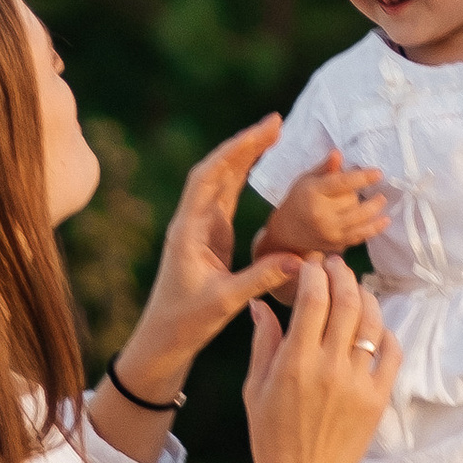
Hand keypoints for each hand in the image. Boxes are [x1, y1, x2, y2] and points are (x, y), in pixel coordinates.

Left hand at [105, 115, 303, 409]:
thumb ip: (259, 279)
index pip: (210, 178)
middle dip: (245, 144)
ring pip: (222, 181)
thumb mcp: (224, 302)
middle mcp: (192, 222)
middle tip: (276, 121)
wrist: (163, 340)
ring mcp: (201, 229)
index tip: (264, 131)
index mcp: (189, 230)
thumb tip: (300, 260)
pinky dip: (243, 178)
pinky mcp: (211, 239)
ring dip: (245, 157)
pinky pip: (227, 198)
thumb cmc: (185, 323)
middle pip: (217, 170)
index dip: (236, 150)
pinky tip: (260, 164)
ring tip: (273, 133)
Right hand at [244, 252, 399, 462]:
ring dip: (365, 297)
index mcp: (295, 363)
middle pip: (347, 302)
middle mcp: (330, 368)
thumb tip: (260, 303)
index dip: (315, 273)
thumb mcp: (255, 387)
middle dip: (342, 275)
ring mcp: (358, 383)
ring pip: (371, 322)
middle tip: (335, 266)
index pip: (313, 299)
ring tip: (356, 290)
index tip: (311, 264)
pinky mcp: (377, 398)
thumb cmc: (271, 436)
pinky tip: (374, 326)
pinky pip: (392, 353)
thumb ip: (263, 341)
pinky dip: (386, 332)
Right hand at [256, 148, 390, 257]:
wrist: (287, 231)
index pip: (341, 183)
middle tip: (357, 191)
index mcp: (313, 193)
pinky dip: (374, 228)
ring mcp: (330, 231)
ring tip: (382, 200)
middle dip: (358, 194)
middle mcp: (321, 213)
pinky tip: (385, 220)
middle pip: (352, 201)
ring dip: (374, 209)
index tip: (378, 174)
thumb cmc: (298, 200)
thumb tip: (338, 154)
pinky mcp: (336, 244)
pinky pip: (360, 235)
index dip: (362, 178)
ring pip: (360, 219)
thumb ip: (325, 168)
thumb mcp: (306, 180)